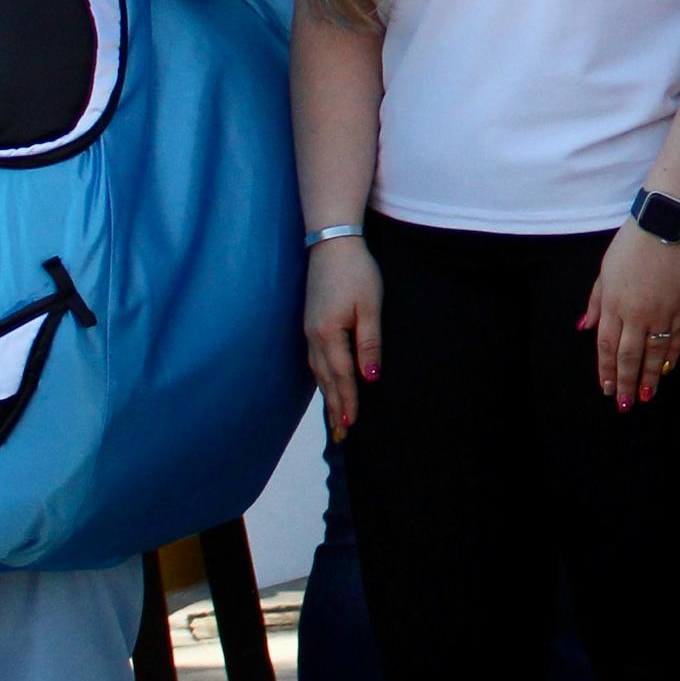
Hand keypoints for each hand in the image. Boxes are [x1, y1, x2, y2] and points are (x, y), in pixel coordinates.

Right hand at [304, 235, 383, 436]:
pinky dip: (322, 379)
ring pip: (318, 373)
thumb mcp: (370, 307)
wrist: (332, 243)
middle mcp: (313, 337)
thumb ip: (369, 343)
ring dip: (327, 397)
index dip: (348, 402)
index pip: (341, 377)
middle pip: (325, 380)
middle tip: (341, 436)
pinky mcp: (311, 324)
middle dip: (335, 409)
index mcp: (328, 335)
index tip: (352, 426)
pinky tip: (326, 386)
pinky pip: (315, 360)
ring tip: (335, 420)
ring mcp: (309, 331)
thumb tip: (370, 377)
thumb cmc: (356, 272)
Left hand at [583, 221, 679, 404]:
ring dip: (648, 378)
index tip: (605, 388)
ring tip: (645, 397)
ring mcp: (661, 312)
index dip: (606, 370)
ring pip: (653, 354)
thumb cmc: (631, 245)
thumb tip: (583, 328)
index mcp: (613, 304)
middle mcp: (636, 313)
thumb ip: (595, 302)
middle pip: (628, 356)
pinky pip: (677, 340)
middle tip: (623, 404)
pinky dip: (671, 357)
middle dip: (624, 383)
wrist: (665, 226)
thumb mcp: (604, 271)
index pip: (607, 346)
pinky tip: (666, 371)